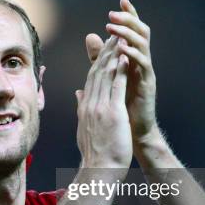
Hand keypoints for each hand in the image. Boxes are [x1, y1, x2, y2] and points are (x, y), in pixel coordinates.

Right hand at [75, 34, 131, 170]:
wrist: (98, 170)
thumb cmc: (94, 154)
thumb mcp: (84, 128)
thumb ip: (81, 108)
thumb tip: (78, 94)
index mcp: (84, 107)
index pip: (91, 78)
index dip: (98, 60)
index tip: (105, 46)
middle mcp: (90, 104)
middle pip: (97, 71)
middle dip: (106, 51)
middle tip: (113, 34)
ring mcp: (100, 107)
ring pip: (106, 75)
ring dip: (114, 54)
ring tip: (120, 38)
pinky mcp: (112, 112)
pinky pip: (117, 86)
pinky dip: (121, 70)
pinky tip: (126, 57)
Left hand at [106, 0, 157, 140]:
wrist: (132, 130)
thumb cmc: (121, 103)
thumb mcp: (108, 74)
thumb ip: (100, 56)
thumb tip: (90, 36)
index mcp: (132, 58)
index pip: (132, 32)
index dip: (129, 16)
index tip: (121, 0)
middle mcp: (141, 62)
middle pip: (140, 33)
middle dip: (128, 21)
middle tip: (114, 13)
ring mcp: (146, 72)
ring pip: (142, 46)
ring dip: (128, 35)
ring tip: (114, 27)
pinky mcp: (147, 85)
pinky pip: (143, 66)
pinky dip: (133, 55)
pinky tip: (123, 49)